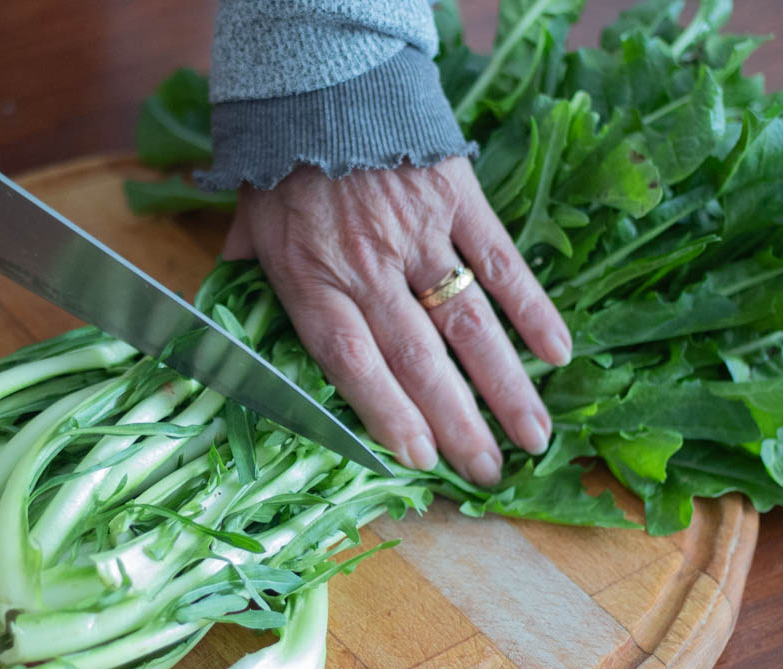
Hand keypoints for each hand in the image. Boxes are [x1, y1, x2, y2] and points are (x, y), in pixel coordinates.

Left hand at [223, 158, 571, 485]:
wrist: (321, 80)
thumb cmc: (279, 166)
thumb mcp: (246, 229)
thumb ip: (244, 287)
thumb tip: (225, 339)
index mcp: (311, 279)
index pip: (351, 362)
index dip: (385, 414)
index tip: (418, 460)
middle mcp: (368, 267)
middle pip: (418, 359)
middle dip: (457, 425)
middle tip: (487, 474)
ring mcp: (418, 235)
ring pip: (468, 323)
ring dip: (505, 386)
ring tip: (534, 438)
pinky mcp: (458, 201)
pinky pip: (501, 262)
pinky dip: (532, 308)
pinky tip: (558, 354)